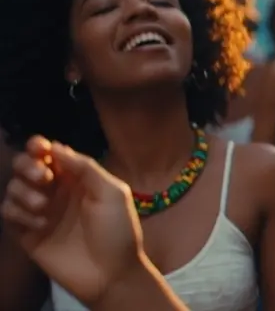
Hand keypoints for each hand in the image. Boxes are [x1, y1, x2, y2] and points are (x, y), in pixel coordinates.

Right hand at [0, 137, 144, 305]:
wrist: (111, 273)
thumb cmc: (118, 230)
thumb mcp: (112, 192)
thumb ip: (86, 168)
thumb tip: (56, 147)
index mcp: (77, 178)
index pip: (50, 154)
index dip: (39, 146)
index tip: (39, 148)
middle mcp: (55, 191)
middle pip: (25, 166)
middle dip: (27, 165)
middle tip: (43, 178)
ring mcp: (40, 212)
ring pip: (13, 188)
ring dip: (23, 191)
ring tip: (43, 207)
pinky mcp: (28, 234)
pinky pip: (8, 213)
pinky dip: (18, 213)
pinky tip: (40, 224)